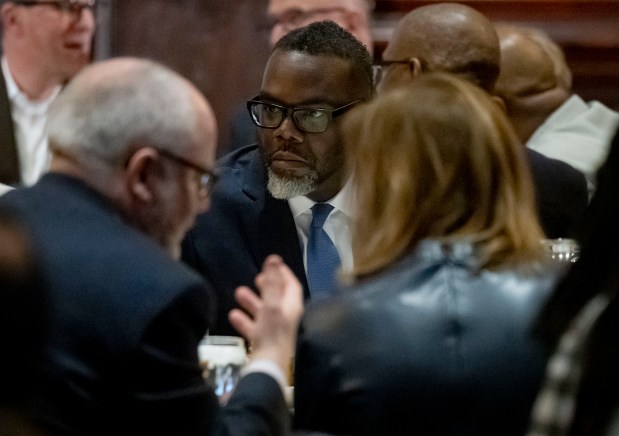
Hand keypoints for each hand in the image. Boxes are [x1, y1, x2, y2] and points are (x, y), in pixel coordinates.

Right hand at [229, 255, 302, 371]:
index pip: (291, 286)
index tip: (273, 264)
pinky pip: (254, 327)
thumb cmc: (272, 333)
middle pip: (278, 298)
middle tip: (256, 278)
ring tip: (238, 293)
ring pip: (264, 312)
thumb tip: (274, 258)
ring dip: (252, 302)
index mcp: (292, 307)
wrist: (267, 368)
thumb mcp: (271, 304)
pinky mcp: (263, 342)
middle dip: (267, 287)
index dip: (283, 274)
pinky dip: (245, 320)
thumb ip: (271, 282)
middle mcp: (286, 317)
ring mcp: (274, 331)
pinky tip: (233, 315)